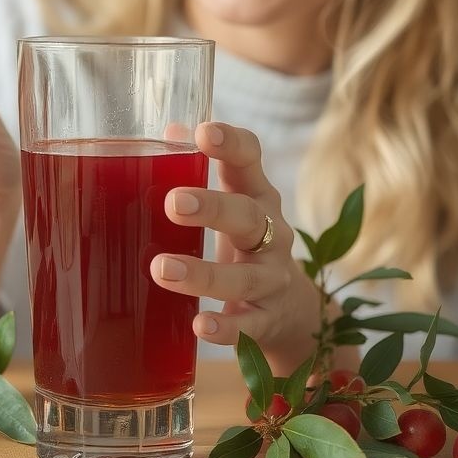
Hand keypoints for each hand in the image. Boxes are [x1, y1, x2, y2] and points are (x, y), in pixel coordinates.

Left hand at [148, 121, 320, 374]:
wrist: (296, 312)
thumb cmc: (247, 243)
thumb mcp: (231, 203)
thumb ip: (198, 167)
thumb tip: (168, 130)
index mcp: (256, 196)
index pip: (251, 160)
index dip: (232, 144)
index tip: (205, 132)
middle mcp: (273, 234)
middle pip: (249, 216)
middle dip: (212, 208)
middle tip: (172, 202)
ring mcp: (274, 279)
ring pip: (246, 276)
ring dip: (204, 274)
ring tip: (162, 269)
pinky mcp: (269, 321)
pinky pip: (250, 325)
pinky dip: (227, 327)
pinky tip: (200, 326)